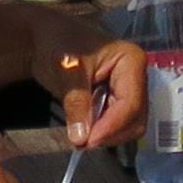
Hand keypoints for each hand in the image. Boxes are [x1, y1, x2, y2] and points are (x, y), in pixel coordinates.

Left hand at [47, 34, 144, 149]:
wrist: (45, 40)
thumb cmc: (57, 44)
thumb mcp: (65, 71)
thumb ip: (76, 102)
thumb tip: (81, 138)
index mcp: (131, 60)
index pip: (131, 102)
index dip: (112, 125)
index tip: (88, 141)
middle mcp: (137, 77)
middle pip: (136, 118)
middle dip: (111, 133)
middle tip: (82, 142)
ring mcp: (129, 90)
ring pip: (130, 126)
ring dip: (107, 136)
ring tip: (81, 136)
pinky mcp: (118, 101)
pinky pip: (118, 125)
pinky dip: (103, 133)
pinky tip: (85, 130)